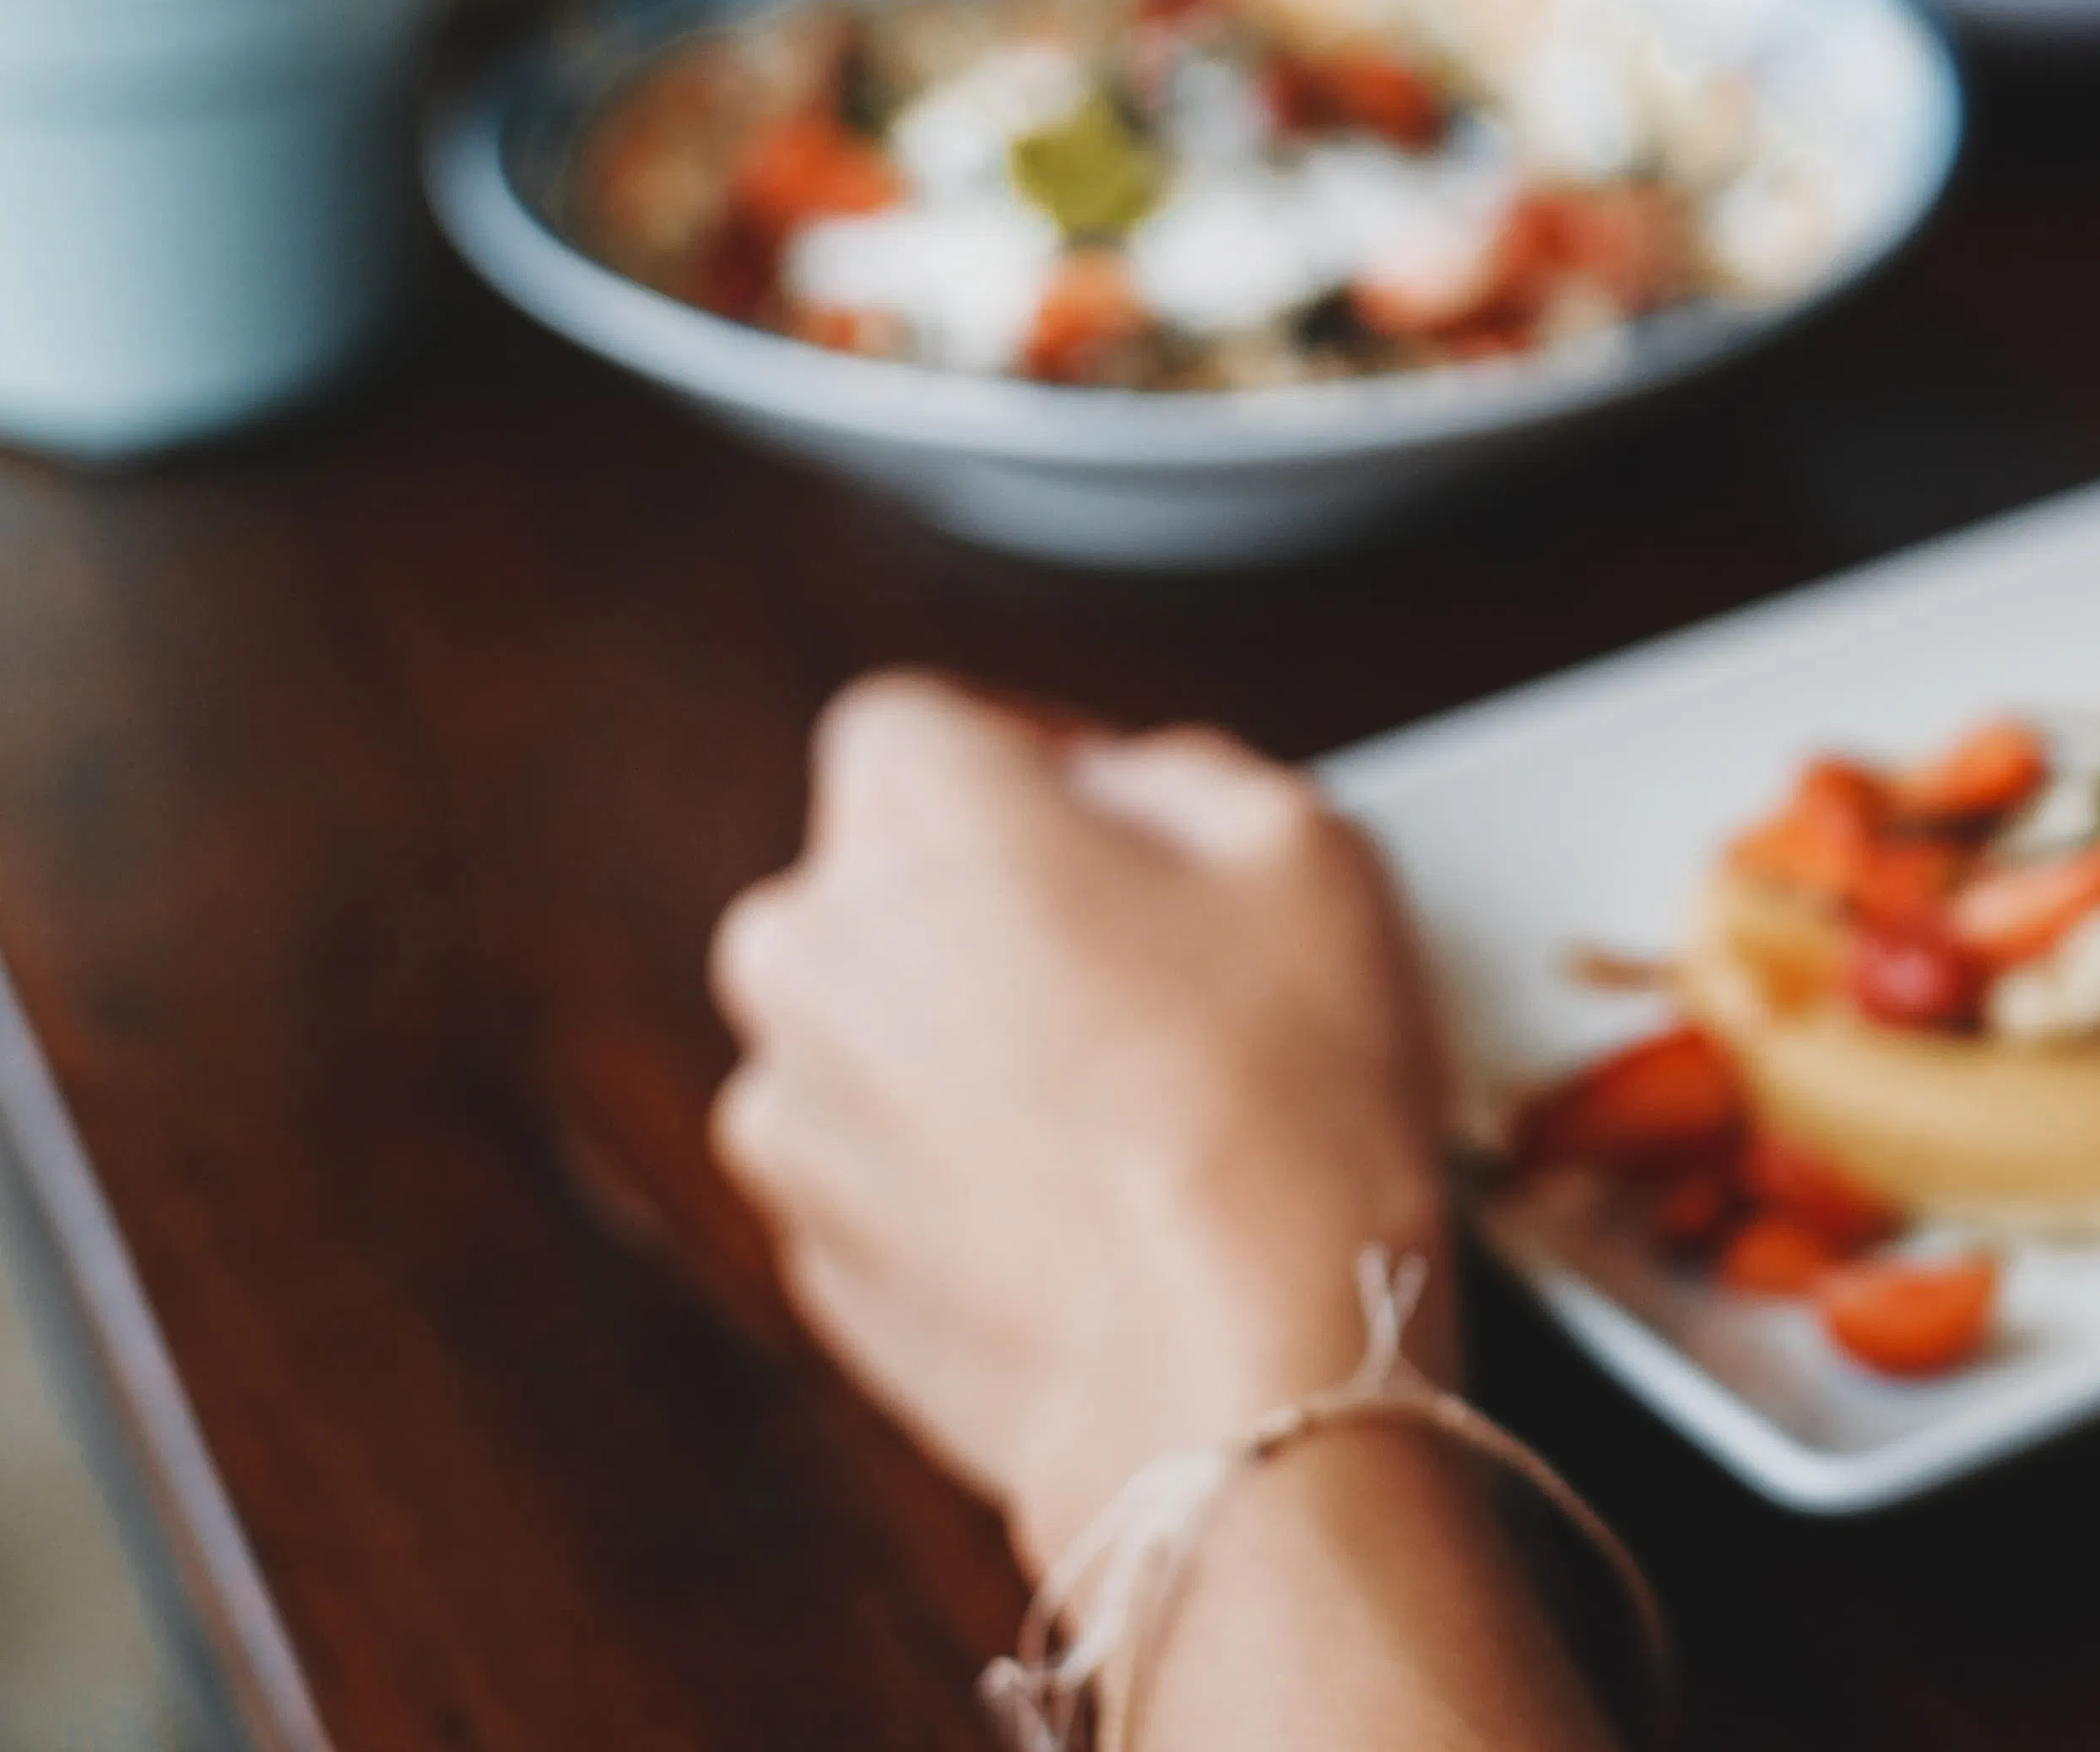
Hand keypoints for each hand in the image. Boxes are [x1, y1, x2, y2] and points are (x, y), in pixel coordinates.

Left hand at [708, 675, 1452, 1569]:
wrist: (1242, 1374)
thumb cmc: (1280, 1108)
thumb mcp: (1305, 840)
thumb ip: (1180, 772)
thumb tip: (1125, 794)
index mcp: (911, 813)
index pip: (922, 725)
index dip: (1029, 762)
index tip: (1115, 823)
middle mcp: (808, 953)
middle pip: (885, 882)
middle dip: (994, 909)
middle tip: (1151, 972)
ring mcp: (794, 1120)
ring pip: (880, 1033)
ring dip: (975, 1046)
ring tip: (1137, 1108)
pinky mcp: (819, 1260)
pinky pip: (889, 1171)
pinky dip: (967, 1175)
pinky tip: (1099, 1206)